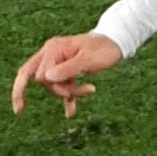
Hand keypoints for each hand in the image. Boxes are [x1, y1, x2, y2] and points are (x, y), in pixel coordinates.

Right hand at [10, 31, 124, 117]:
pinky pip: (59, 85)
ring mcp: (56, 61)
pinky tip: (71, 112)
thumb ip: (68, 68)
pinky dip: (66, 98)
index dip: (55, 87)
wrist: (115, 43)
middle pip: (42, 80)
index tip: (72, 91)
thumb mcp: (89, 60)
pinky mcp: (63, 69)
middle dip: (60, 90)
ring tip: (90, 90)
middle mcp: (50, 53)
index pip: (41, 75)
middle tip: (85, 90)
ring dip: (69, 92)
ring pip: (51, 84)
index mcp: (53, 48)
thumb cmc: (104, 49)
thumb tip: (47, 77)